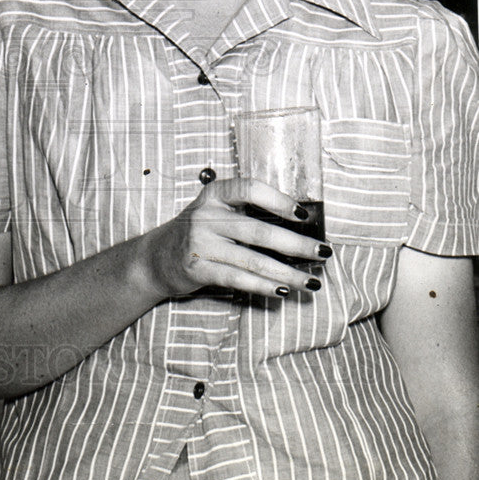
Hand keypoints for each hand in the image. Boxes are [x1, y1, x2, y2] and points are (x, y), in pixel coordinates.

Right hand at [144, 176, 329, 299]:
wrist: (156, 258)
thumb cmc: (199, 233)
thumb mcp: (217, 213)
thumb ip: (247, 214)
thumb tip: (300, 229)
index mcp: (215, 194)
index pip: (249, 189)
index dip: (278, 200)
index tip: (303, 216)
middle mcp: (206, 215)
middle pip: (259, 230)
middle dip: (296, 244)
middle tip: (322, 253)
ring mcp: (200, 242)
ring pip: (253, 259)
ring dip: (287, 272)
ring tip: (310, 282)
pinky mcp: (198, 268)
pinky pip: (238, 278)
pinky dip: (264, 285)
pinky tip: (283, 290)